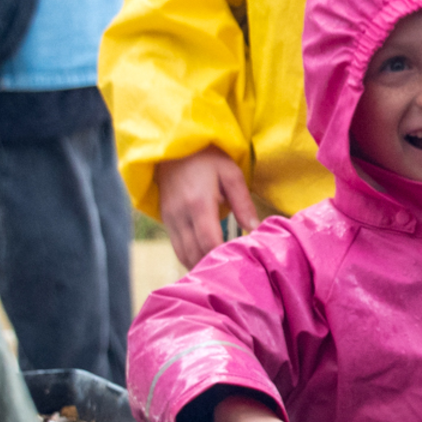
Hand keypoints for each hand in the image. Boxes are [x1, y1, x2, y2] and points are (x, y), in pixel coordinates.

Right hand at [155, 146, 262, 268]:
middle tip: (235, 273)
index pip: (210, 242)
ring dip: (201, 266)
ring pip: (183, 255)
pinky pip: (177, 248)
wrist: (173, 148)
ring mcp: (170, 219)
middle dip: (214, 266)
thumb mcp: (231, 174)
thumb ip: (243, 203)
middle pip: (196, 253)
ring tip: (222, 272)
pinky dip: (191, 258)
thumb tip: (255, 229)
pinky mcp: (166, 221)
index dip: (224, 257)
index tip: (242, 262)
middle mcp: (180, 215)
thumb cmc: (208, 159)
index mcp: (199, 203)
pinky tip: (207, 262)